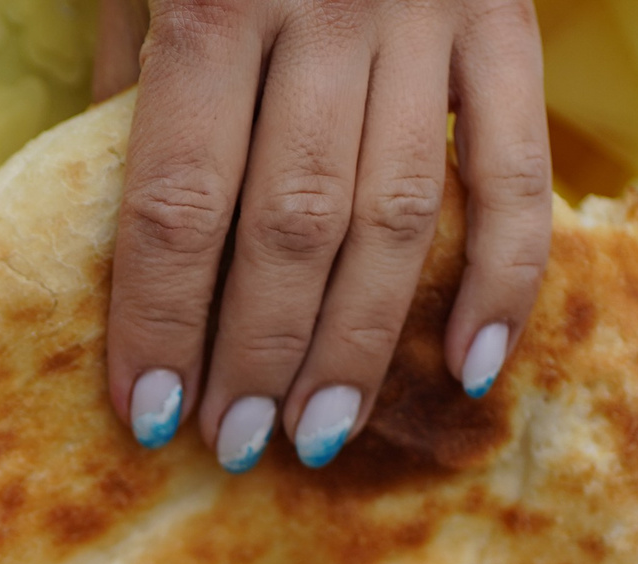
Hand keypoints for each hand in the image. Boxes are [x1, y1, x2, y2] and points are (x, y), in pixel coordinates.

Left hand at [96, 0, 551, 469]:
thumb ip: (127, 76)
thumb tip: (121, 237)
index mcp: (210, 0)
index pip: (174, 201)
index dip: (159, 320)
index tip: (146, 413)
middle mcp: (324, 11)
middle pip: (287, 226)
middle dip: (255, 352)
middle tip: (233, 444)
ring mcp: (428, 16)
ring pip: (396, 216)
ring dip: (355, 342)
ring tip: (317, 435)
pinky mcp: (509, 17)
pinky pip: (516, 170)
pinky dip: (502, 277)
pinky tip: (464, 366)